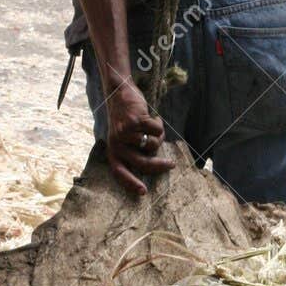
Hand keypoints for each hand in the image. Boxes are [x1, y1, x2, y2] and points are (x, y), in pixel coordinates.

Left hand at [104, 81, 172, 195]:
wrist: (119, 93)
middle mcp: (117, 144)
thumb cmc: (126, 119)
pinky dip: (159, 124)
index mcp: (113, 150)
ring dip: (158, 136)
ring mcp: (125, 133)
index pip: (119, 172)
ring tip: (152, 126)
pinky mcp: (135, 122)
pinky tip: (152, 117)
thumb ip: (135, 150)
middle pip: (143, 162)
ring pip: (153, 144)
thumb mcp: (124, 137)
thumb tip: (155, 164)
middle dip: (160, 165)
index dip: (130, 183)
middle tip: (172, 165)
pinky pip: (157, 130)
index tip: (143, 192)